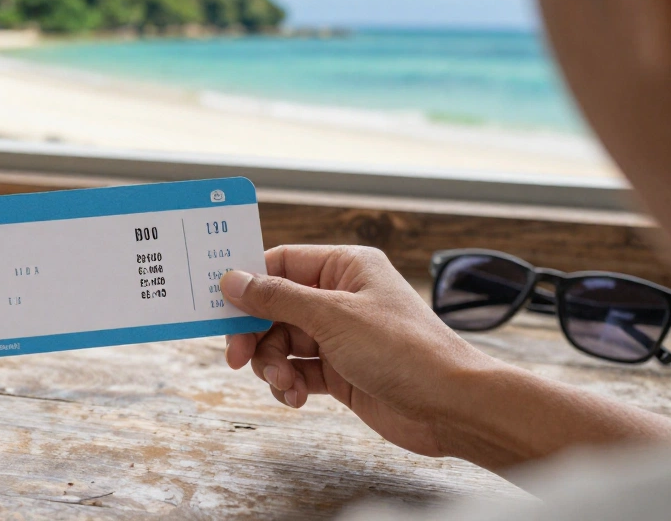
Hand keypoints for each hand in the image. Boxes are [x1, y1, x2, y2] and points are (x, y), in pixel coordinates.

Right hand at [222, 245, 500, 459]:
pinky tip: (296, 397)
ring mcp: (340, 336)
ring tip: (285, 383)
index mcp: (344, 267)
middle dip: (256, 334)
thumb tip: (233, 279)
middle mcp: (341, 297)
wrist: (450, 406)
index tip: (220, 307)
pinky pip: (298, 371)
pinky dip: (289, 384)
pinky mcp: (341, 371)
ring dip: (273, 364)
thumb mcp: (332, 317)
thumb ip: (277, 298)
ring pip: (282, 342)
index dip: (248, 284)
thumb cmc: (404, 350)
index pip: (280, 264)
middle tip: (238, 358)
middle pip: (275, 308)